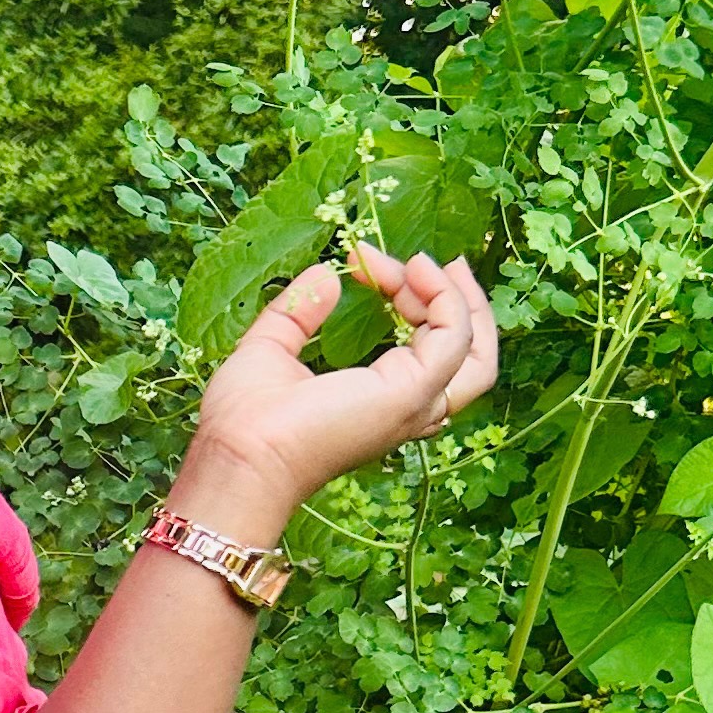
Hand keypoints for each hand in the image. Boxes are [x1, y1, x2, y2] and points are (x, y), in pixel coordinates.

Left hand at [181, 242, 500, 536]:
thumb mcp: (270, 348)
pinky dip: (445, 299)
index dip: (408, 300)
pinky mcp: (411, 392)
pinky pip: (454, 338)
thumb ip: (299, 311)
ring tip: (421, 263)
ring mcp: (414, 403)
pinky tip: (413, 272)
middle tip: (432, 261)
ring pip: (475, 352)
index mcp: (379, 403)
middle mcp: (407, 409)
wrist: (237, 451)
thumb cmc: (245, 418)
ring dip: (457, 298)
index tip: (366, 261)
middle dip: (460, 303)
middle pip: (469, 358)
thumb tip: (326, 274)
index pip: (424, 350)